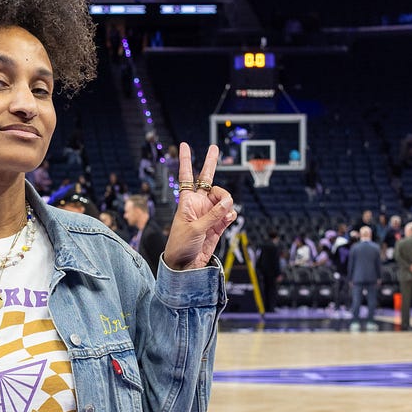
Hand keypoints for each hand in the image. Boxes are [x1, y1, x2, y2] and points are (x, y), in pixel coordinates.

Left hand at [163, 143, 238, 269]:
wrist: (185, 266)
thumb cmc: (181, 247)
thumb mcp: (195, 229)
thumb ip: (213, 215)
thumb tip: (229, 202)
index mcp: (187, 202)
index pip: (186, 177)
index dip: (186, 161)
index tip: (184, 145)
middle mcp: (198, 204)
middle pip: (207, 179)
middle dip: (210, 163)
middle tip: (214, 148)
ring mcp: (209, 213)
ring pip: (223, 198)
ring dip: (227, 202)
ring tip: (226, 212)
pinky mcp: (217, 225)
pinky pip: (228, 213)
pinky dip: (230, 214)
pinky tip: (228, 218)